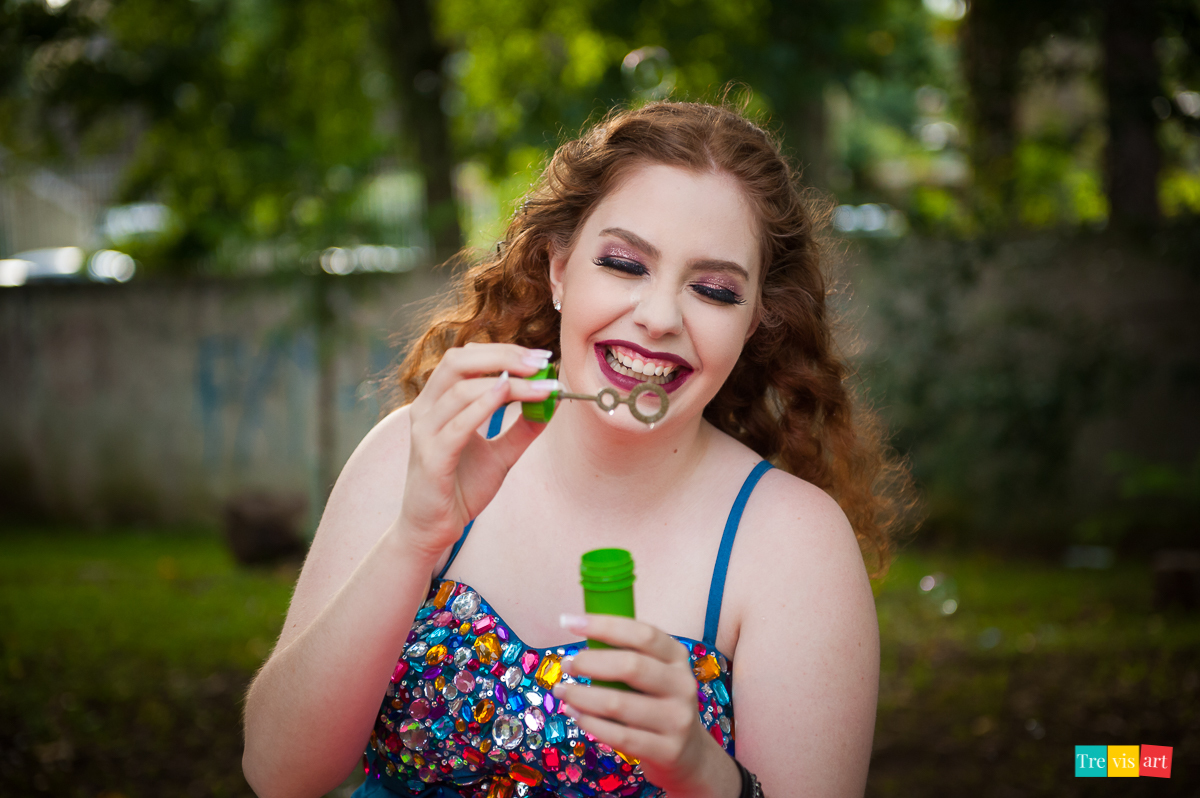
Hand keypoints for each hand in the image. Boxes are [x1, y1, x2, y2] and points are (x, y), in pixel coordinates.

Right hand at [398, 343, 559, 558]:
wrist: (434, 529)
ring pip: (461, 389)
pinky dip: (483, 406)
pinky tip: (507, 395)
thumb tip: (553, 401)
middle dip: (503, 356)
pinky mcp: (431, 458)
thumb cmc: (461, 488)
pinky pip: (457, 426)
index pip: (467, 359)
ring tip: (540, 385)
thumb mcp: (501, 454)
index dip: (504, 351)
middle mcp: (426, 410)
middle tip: (540, 363)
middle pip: (458, 361)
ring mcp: (425, 433)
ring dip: (506, 381)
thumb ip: (524, 428)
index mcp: (438, 402)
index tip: (541, 357)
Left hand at [552, 614, 741, 797]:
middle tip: (566, 664)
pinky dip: (590, 723)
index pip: (642, 633)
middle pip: (631, 666)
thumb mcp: (655, 672)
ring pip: (618, 704)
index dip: (603, 625)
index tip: (568, 622)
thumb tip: (580, 629)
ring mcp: (677, 719)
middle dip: (590, 663)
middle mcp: (682, 684)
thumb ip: (627, 653)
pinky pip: (618, 736)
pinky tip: (575, 714)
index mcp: (677, 656)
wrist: (689, 753)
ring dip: (581, 696)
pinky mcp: (667, 751)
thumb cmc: (658, 702)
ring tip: (561, 691)